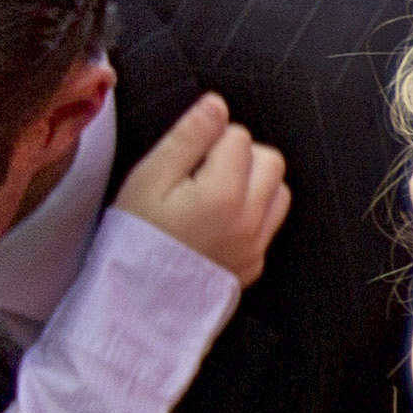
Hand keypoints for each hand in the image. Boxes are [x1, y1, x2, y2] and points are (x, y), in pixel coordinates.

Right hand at [121, 94, 292, 286]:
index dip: (208, 139)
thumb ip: (187, 137)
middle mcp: (250, 220)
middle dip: (239, 156)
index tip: (185, 161)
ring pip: (278, 190)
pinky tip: (218, 223)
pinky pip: (269, 225)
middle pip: (269, 159)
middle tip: (201, 173)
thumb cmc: (135, 241)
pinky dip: (253, 215)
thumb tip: (216, 105)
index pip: (238, 135)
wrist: (134, 308)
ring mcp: (256, 246)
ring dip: (253, 183)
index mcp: (224, 194)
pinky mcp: (254, 265)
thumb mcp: (148, 180)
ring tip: (213, 195)